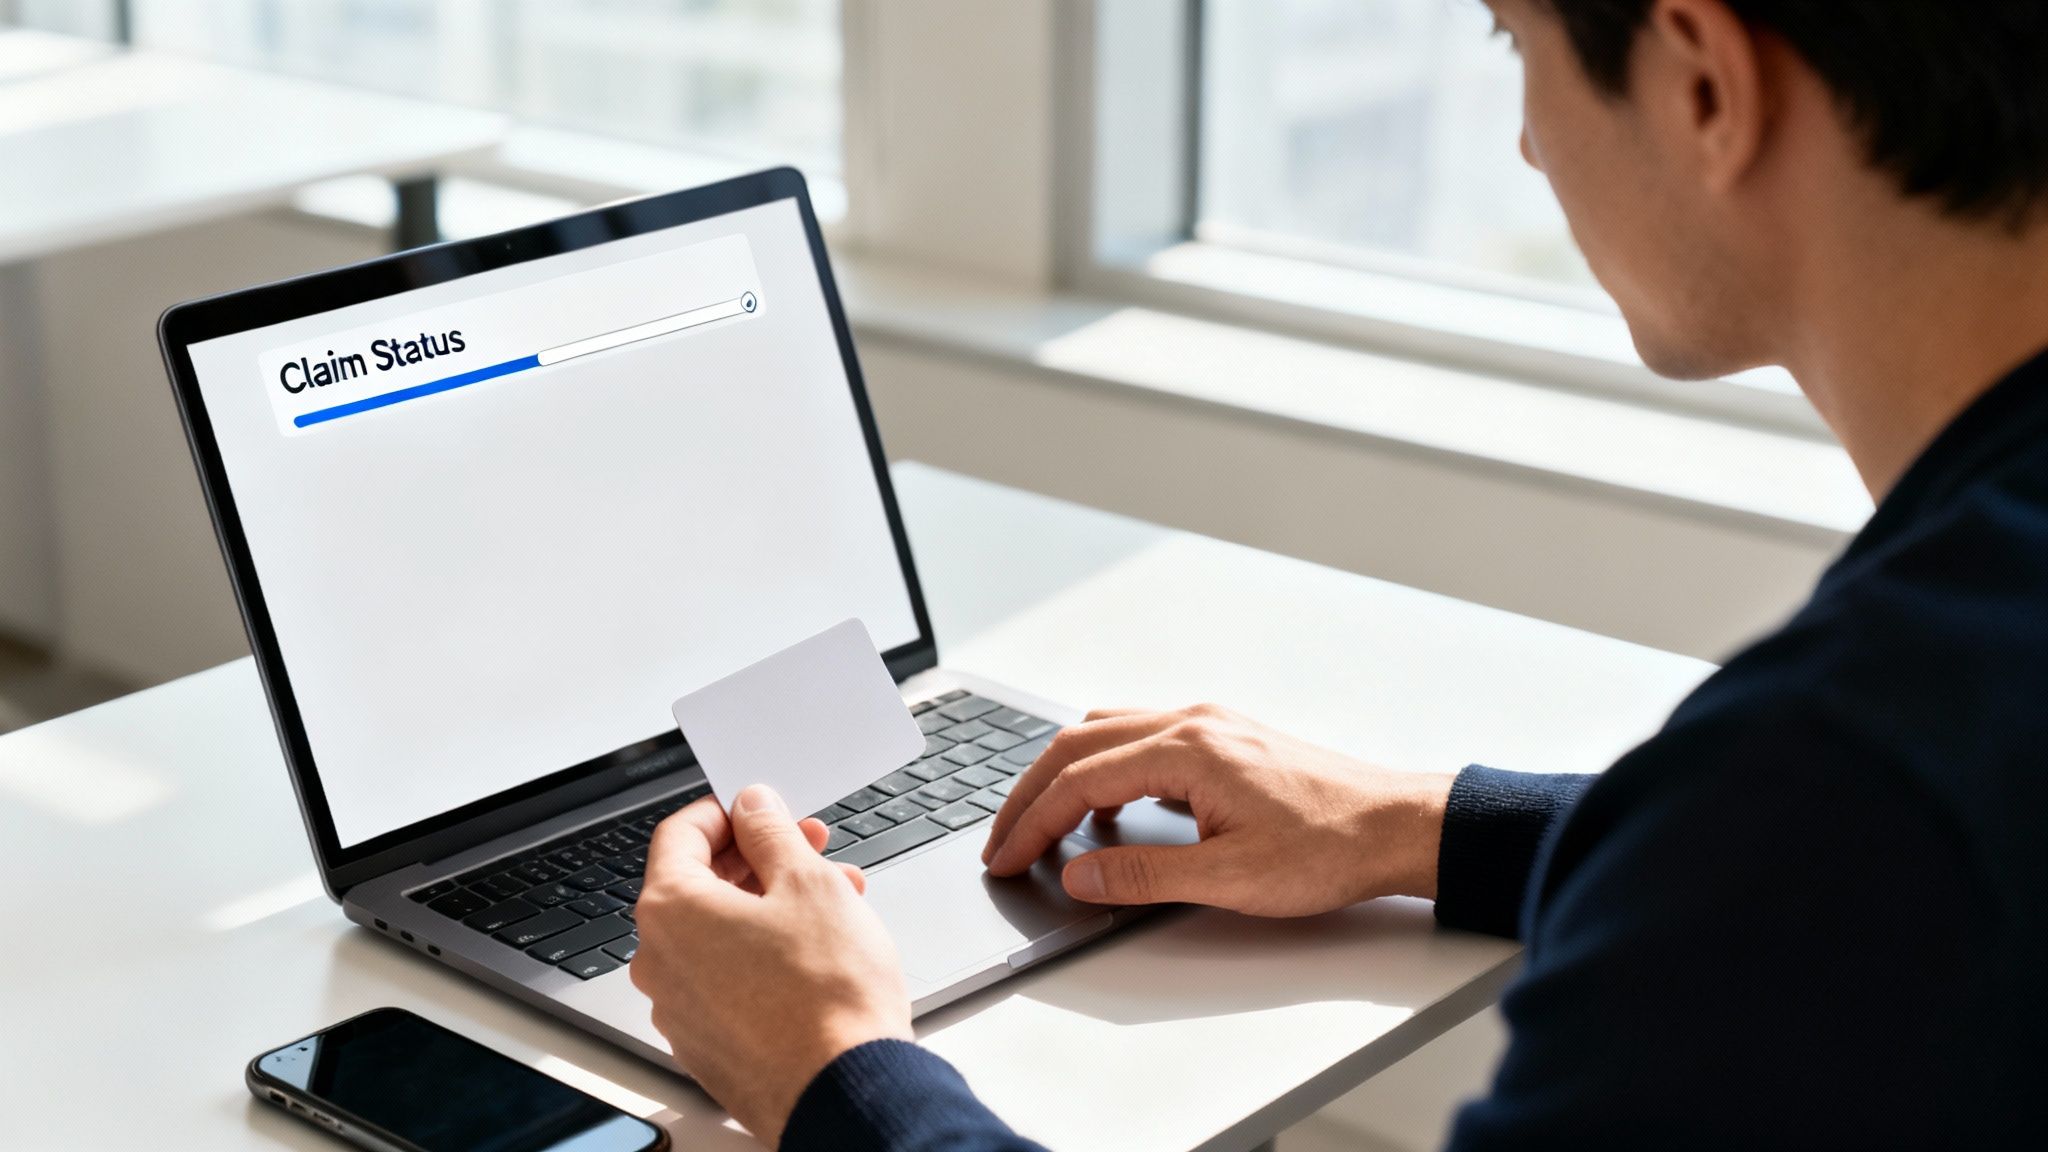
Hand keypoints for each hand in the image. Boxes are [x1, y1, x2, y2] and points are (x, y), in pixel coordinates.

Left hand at [631, 787, 912, 1145]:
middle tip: (808, 848)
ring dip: (770, 906)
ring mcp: (679, 1009)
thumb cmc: (825, 996)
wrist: (843, 1090)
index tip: (758, 808)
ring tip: (834, 900)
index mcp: (670, 912)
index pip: (679, 834)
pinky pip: (726, 979)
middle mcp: (659, 961)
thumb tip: (753, 808)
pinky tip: (817, 950)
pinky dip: (763, 954)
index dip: (726, 811)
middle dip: (759, 859)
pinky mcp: (706, 1044)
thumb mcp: (807, 883)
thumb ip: (771, 833)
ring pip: (718, 934)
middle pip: (698, 885)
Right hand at [983, 704, 1453, 914]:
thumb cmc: (1329, 847)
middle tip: (1001, 841)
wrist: (1396, 826)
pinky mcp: (1223, 739)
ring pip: (1105, 733)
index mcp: (1187, 750)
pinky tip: (1108, 812)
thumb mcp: (1229, 878)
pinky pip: (1139, 740)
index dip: (1030, 823)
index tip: (1004, 858)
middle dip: (1029, 795)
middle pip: (1078, 745)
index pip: (1079, 781)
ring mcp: (1208, 725)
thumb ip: (1143, 875)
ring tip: (1040, 825)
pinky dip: (1104, 770)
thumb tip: (1079, 874)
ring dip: (1063, 776)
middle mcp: (1192, 723)